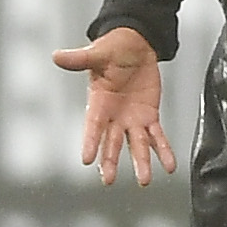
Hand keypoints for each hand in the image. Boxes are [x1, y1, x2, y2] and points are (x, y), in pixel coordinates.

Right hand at [54, 26, 176, 186]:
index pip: (93, 126)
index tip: (86, 160)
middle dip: (110, 161)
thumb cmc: (113, 49)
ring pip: (137, 145)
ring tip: (144, 180)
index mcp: (98, 103)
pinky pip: (158, 137)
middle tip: (109, 180)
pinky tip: (170, 167)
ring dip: (141, 162)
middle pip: (111, 142)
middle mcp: (114, 116)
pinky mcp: (149, 117)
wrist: (135, 46)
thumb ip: (79, 59)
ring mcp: (132, 119)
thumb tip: (56, 56)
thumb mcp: (97, 53)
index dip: (91, 142)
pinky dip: (164, 151)